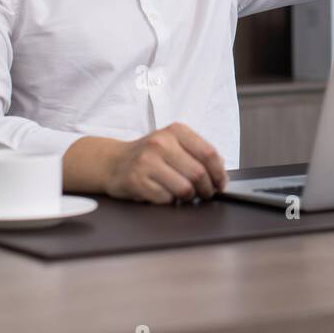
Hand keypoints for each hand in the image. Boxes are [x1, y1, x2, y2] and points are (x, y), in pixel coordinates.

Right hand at [105, 122, 227, 203]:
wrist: (113, 161)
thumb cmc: (149, 155)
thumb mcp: (174, 143)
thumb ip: (197, 153)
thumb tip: (220, 171)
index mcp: (176, 131)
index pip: (208, 153)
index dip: (219, 173)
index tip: (220, 184)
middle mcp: (161, 143)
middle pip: (198, 173)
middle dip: (206, 190)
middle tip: (204, 194)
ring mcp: (147, 161)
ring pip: (184, 189)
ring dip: (188, 198)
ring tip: (184, 195)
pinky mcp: (137, 180)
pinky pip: (166, 199)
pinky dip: (169, 201)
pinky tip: (164, 194)